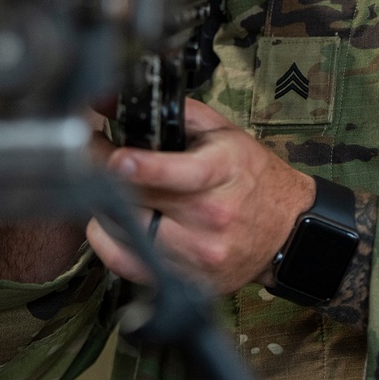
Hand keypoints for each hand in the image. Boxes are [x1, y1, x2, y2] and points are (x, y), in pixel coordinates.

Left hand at [86, 98, 314, 294]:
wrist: (286, 230)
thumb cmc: (251, 176)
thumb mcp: (224, 132)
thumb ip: (176, 113)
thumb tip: (118, 100)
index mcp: (223, 172)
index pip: (182, 174)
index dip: (145, 168)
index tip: (117, 158)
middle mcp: (211, 217)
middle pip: (143, 202)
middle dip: (106, 177)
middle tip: (92, 157)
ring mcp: (199, 254)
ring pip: (128, 234)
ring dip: (106, 208)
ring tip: (107, 189)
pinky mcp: (189, 279)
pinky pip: (129, 264)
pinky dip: (112, 241)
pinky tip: (114, 221)